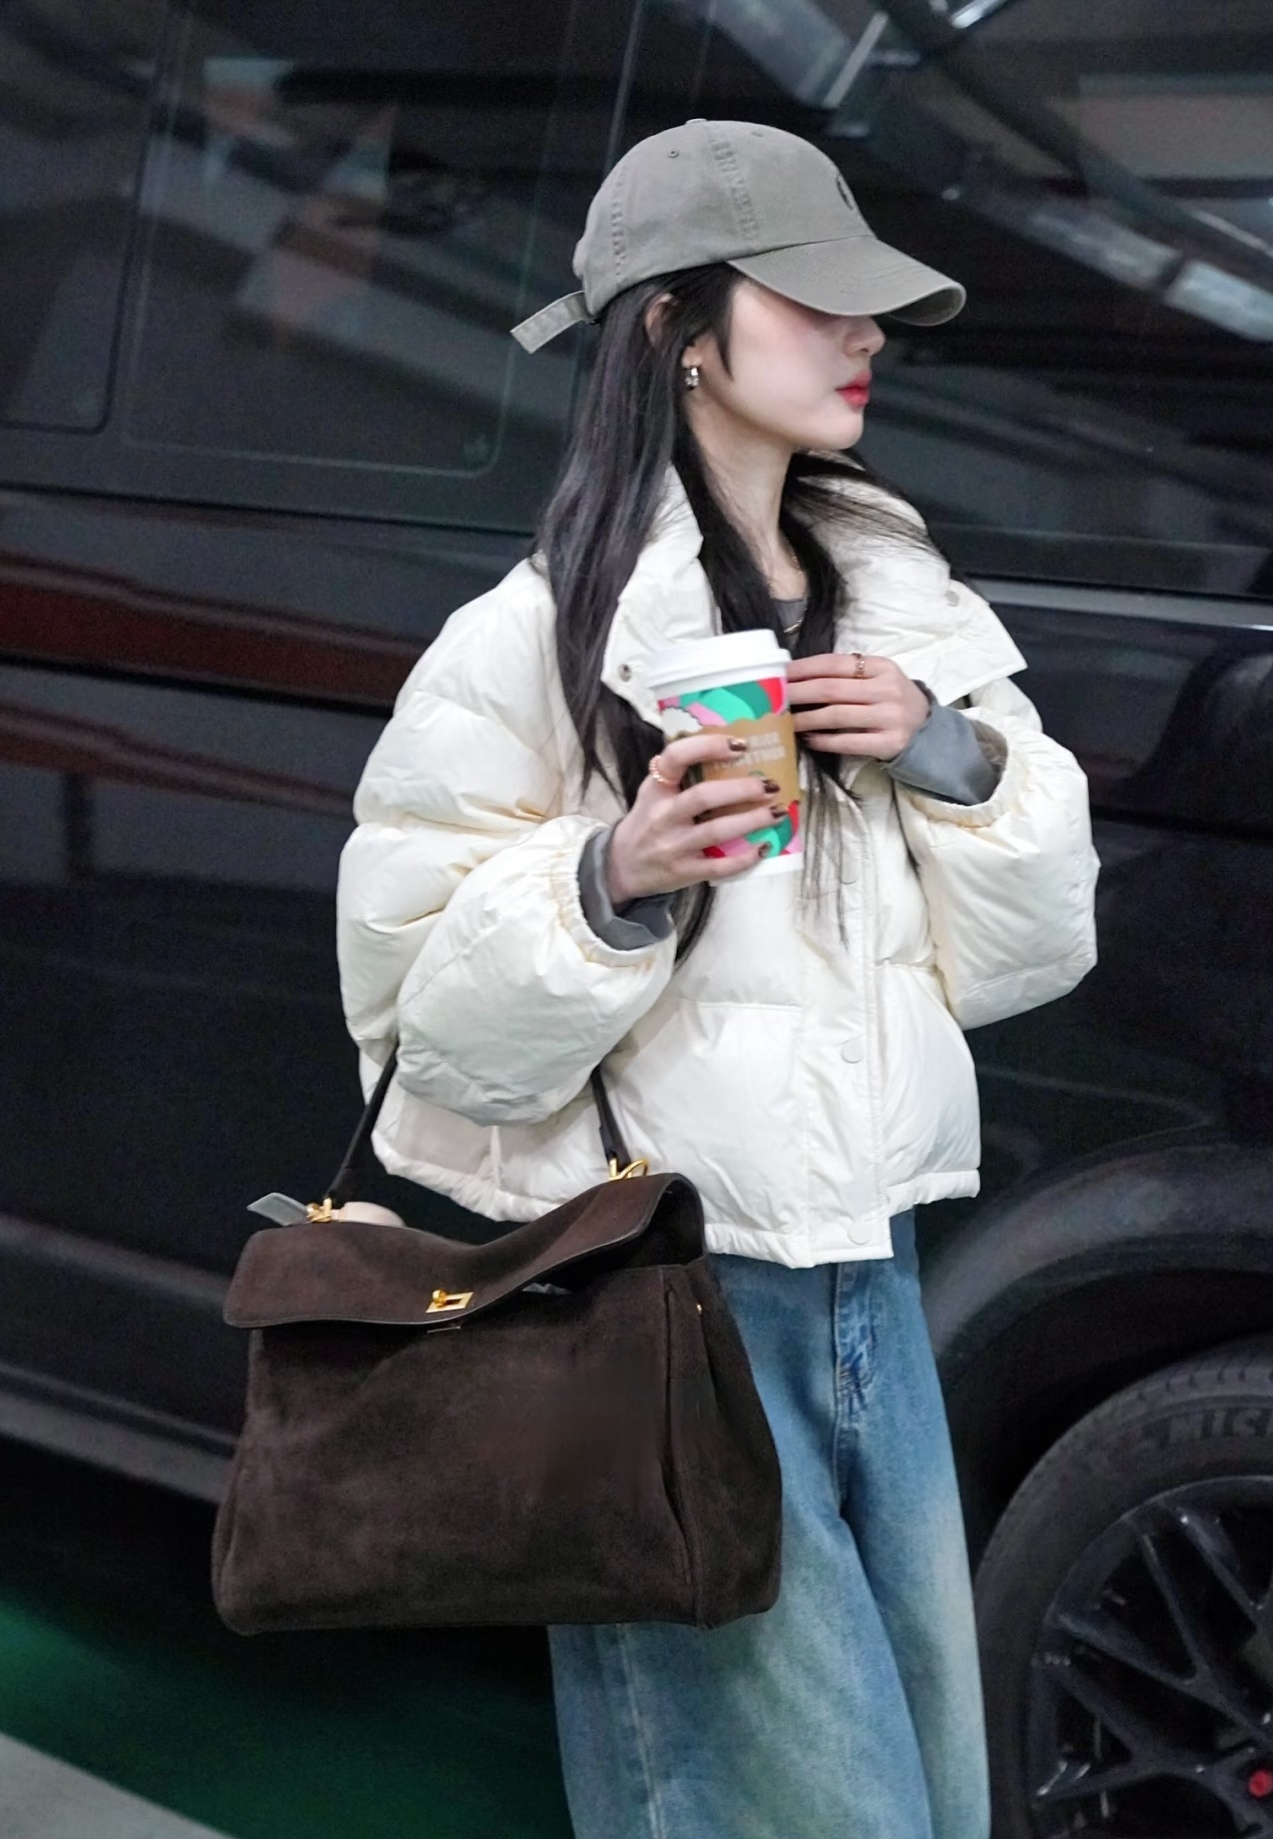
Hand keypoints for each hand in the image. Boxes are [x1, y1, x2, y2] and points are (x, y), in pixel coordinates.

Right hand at [607, 733, 786, 902]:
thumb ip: (678, 774)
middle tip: (769, 785)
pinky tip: (764, 847)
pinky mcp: (683, 871)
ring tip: (777, 812)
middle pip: (704, 796)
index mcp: (656, 788)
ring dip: (752, 820)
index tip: (740, 745)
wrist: (621, 867)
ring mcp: (673, 846)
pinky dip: (745, 858)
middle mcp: (662, 816)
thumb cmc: (647, 823)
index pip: (676, 757)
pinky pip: (719, 866)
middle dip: (742, 788)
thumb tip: (725, 749)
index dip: (708, 747)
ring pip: (717, 831)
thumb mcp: (652, 792)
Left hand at [787, 653, 929, 759]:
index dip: (803, 668)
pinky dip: (824, 741)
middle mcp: (887, 689)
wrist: (927, 730)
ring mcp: (889, 717)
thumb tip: (797, 677)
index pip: (834, 663)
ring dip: (805, 719)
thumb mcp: (877, 678)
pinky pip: (848, 741)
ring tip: (785, 721)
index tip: (779, 674)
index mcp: (881, 667)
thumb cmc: (891, 701)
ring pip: (836, 716)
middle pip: (831, 689)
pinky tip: (808, 740)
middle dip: (797, 693)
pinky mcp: (889, 743)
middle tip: (772, 698)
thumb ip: (847, 675)